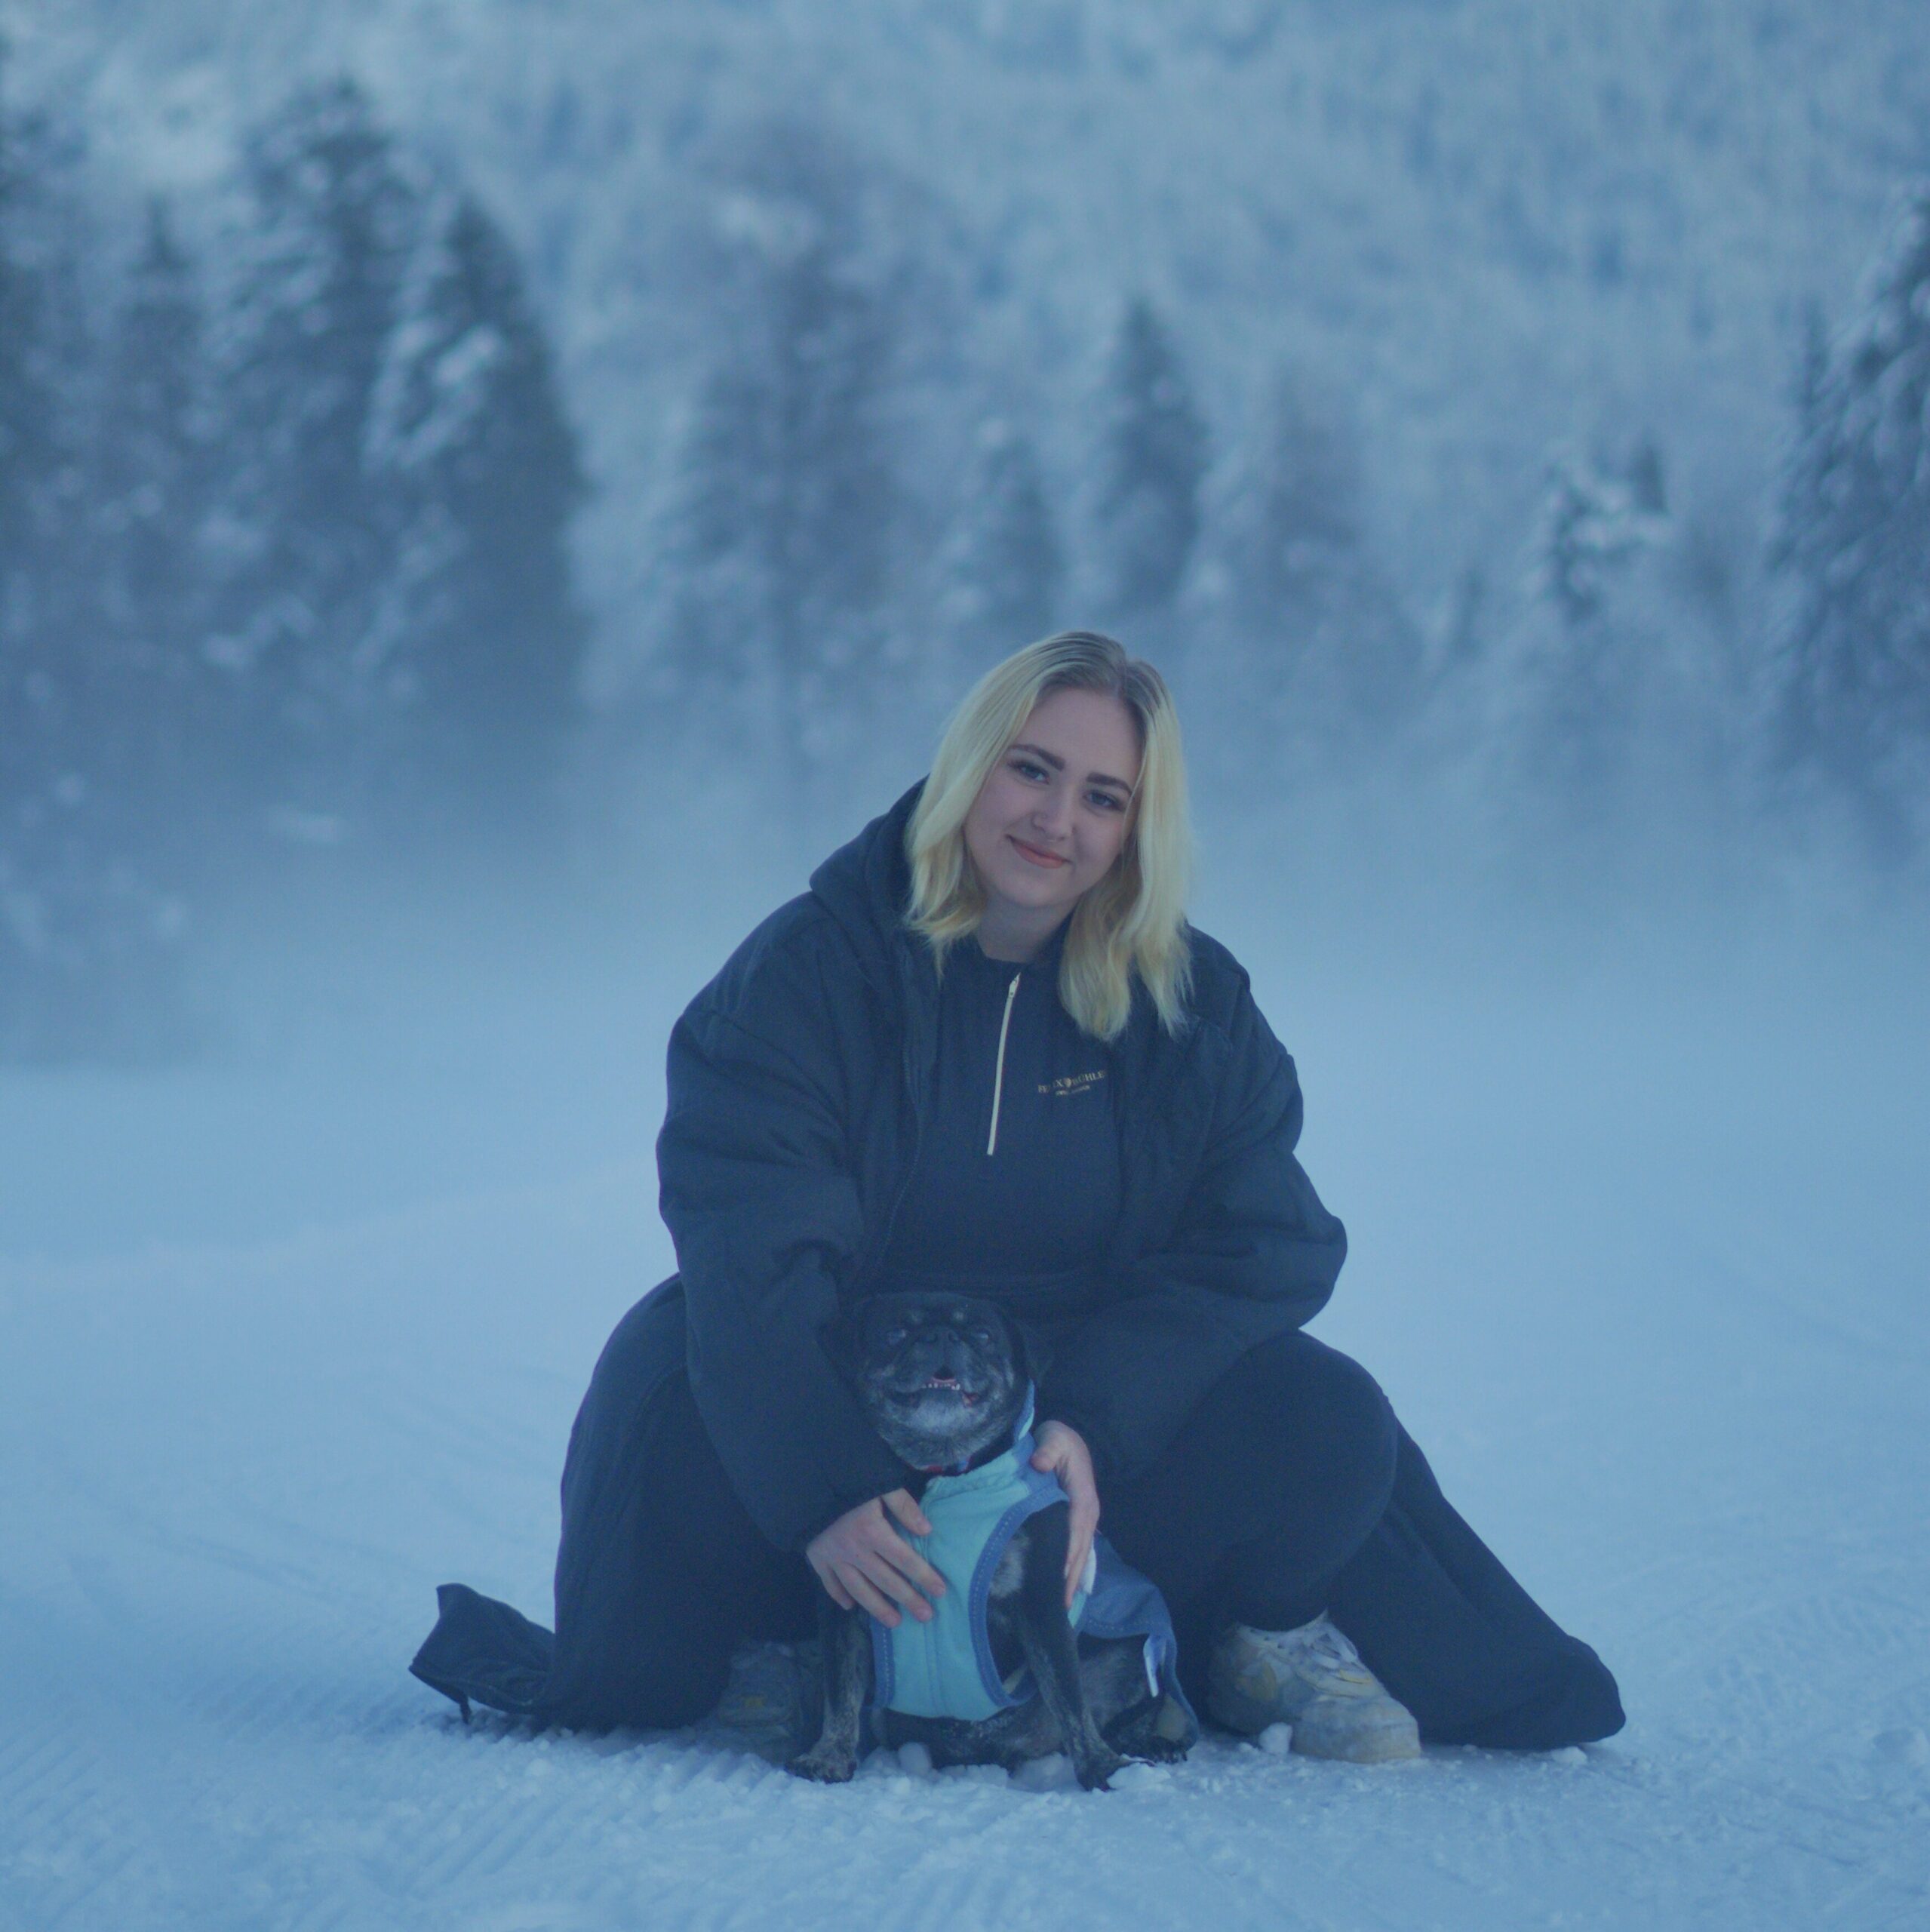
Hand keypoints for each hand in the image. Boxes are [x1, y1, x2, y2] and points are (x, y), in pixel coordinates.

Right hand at [805, 1490, 947, 1627]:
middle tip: (925, 1616)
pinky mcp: (816, 1558)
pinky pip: (829, 1583)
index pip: (904, 1559)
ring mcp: (833, 1558)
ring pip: (859, 1589)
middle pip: (885, 1580)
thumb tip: (926, 1531)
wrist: (803, 1480)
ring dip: (878, 1607)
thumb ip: (904, 1506)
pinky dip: (839, 1596)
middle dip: (908, 1599)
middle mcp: (854, 1551)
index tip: (940, 1591)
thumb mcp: (880, 1484)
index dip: (924, 1575)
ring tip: (895, 1622)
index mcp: (872, 1531)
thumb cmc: (847, 1480)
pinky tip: (850, 1606)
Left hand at [1031, 1421, 1099, 1610]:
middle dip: (1071, 1578)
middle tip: (1061, 1607)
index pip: (1074, 1532)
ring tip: (1064, 1606)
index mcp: (1082, 1498)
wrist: (1071, 1436)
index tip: (1058, 1580)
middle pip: (1080, 1551)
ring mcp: (1084, 1518)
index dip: (1067, 1556)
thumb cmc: (1059, 1440)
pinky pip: (1077, 1548)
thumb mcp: (1054, 1439)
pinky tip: (1065, 1585)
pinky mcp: (1078, 1520)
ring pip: (1081, 1554)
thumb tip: (1038, 1465)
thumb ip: (1047, 1451)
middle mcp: (1087, 1513)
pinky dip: (1073, 1568)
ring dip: (1073, 1578)